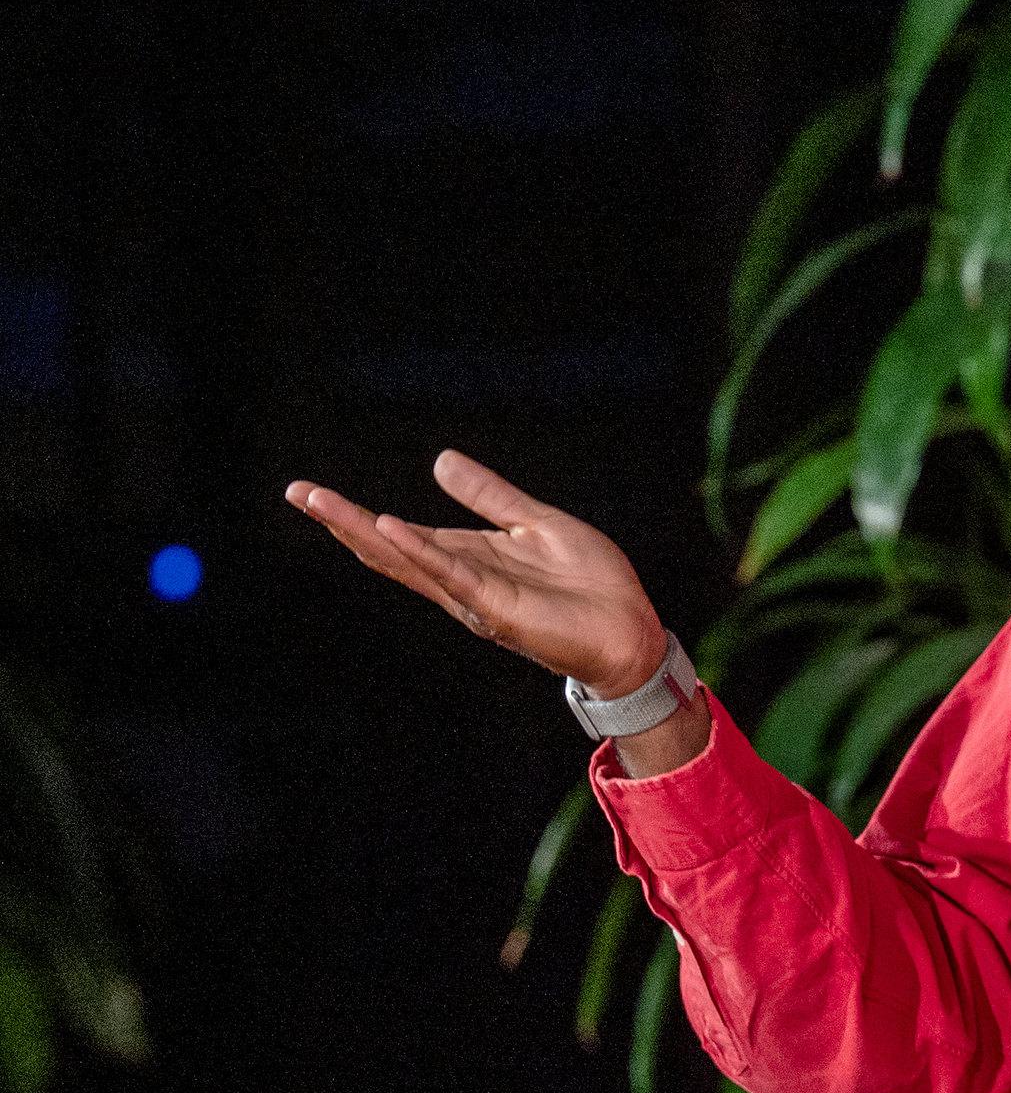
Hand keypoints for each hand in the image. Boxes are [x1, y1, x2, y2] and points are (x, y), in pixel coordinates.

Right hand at [285, 449, 666, 696]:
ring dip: (365, 532)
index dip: (357, 514)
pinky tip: (389, 527)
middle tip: (296, 493)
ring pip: (408, 561)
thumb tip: (440, 460)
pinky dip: (420, 550)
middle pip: (389, 550)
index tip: (311, 492)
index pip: (401, 534)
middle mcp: (462, 582)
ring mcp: (476, 597)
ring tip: (322, 503)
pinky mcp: (498, 609)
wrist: (631, 633)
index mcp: (469, 559)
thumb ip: (490, 496)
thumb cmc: (590, 587)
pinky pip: (452, 574)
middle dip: (342, 522)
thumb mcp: (535, 524)